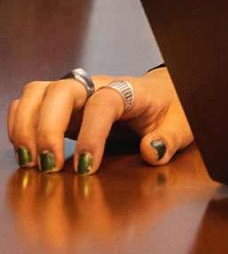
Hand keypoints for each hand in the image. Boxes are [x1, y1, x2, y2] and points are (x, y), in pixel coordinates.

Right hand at [7, 68, 191, 174]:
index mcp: (130, 89)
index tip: (87, 167)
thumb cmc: (171, 108)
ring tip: (32, 163)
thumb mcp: (182, 124)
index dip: (92, 134)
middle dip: (47, 129)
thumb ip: (170, 139)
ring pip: (37, 93)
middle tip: (50, 167)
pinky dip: (19, 126)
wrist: (164, 93)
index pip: (103, 102)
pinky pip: (29, 104)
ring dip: (26, 127)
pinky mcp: (61, 106)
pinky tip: (27, 153)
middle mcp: (97, 86)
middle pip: (59, 90)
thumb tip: (152, 152)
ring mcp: (75, 94)